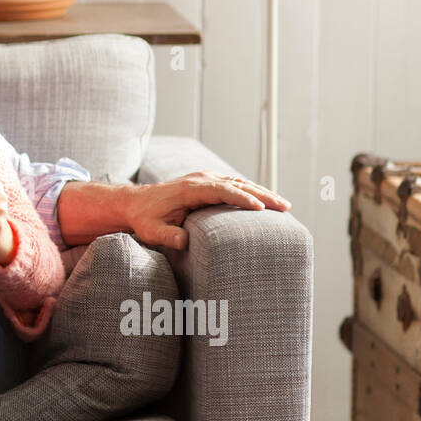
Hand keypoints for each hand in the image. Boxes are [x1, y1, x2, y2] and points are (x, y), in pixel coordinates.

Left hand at [123, 171, 290, 250]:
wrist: (135, 202)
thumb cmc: (144, 219)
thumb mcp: (151, 230)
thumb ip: (166, 236)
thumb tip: (183, 241)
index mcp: (190, 189)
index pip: (222, 190)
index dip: (242, 198)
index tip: (262, 208)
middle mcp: (200, 179)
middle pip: (237, 183)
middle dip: (262, 194)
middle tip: (285, 206)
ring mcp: (205, 178)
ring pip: (239, 182)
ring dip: (262, 192)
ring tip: (284, 205)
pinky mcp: (207, 182)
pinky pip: (234, 184)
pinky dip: (252, 190)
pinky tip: (266, 201)